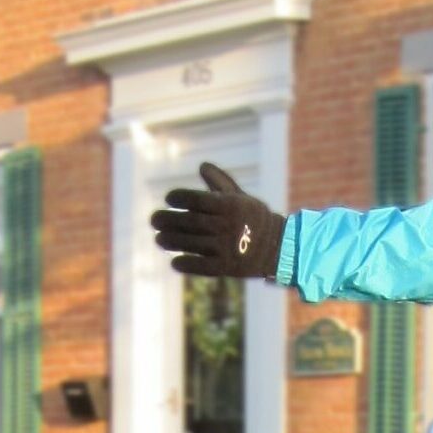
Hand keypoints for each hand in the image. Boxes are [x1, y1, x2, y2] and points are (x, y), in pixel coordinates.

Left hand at [150, 163, 282, 279]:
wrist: (279, 247)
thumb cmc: (254, 218)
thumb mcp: (240, 197)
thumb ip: (220, 183)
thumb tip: (202, 165)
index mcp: (230, 206)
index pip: (196, 200)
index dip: (179, 198)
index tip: (169, 199)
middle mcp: (228, 226)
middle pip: (189, 222)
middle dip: (168, 220)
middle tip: (154, 220)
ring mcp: (227, 248)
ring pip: (191, 243)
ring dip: (170, 241)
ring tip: (158, 238)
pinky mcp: (227, 267)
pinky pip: (201, 266)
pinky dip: (186, 264)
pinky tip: (175, 261)